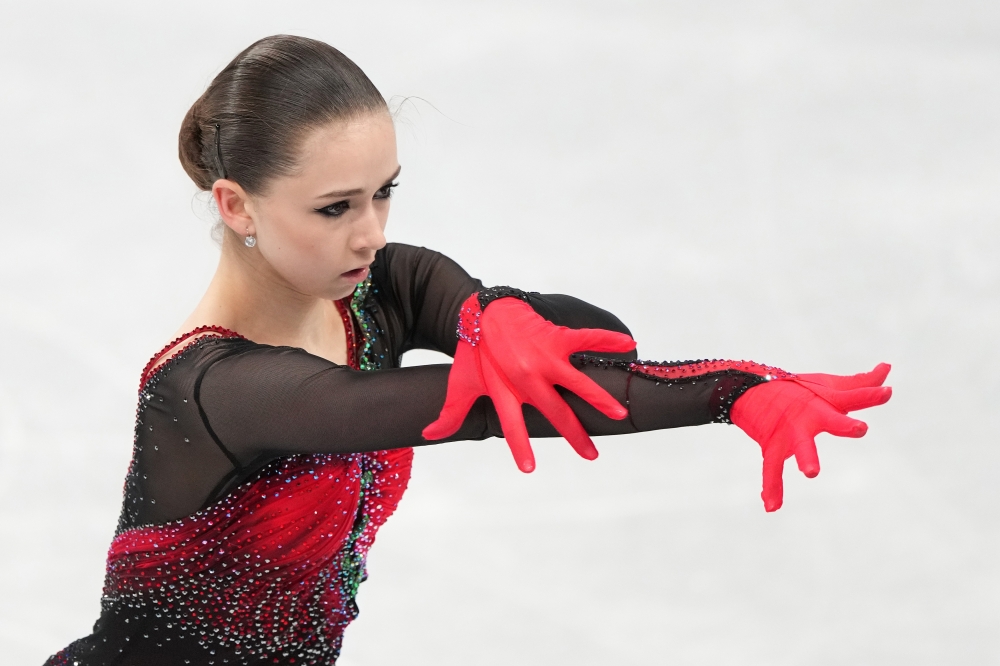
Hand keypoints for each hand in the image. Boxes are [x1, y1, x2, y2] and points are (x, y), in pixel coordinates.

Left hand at [422, 295, 635, 471]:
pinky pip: (585, 340)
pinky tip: (628, 345)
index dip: (519, 446)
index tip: (529, 468)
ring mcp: (543, 356)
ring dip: (599, 398)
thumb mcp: (460, 384)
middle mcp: (526, 377)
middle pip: (554, 410)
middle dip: (573, 434)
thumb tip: (428, 436)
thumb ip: (451, 414)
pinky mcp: (555, 337)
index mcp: (503, 391)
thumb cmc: (474, 352)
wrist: (482, 312)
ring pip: (576, 381)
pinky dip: (607, 341)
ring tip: (619, 413)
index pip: (512, 425)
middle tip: (591, 454)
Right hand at [730, 363, 891, 511]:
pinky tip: (772, 507)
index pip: (853, 397)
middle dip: (844, 424)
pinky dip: (771, 488)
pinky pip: (772, 469)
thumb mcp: (828, 386)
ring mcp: (789, 431)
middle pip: (830, 419)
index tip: (886, 393)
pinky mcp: (771, 446)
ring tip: (811, 472)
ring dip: (806, 457)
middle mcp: (809, 415)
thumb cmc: (799, 390)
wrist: (751, 390)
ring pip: (800, 446)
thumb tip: (887, 367)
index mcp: (826, 402)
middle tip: (860, 428)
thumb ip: (860, 385)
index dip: (871, 396)